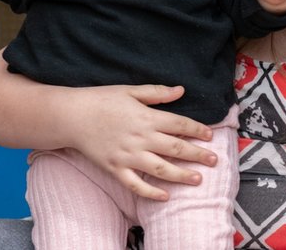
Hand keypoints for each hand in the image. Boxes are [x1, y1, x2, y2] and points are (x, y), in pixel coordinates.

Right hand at [63, 84, 219, 200]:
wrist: (71, 116)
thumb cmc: (101, 100)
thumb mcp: (130, 90)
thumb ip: (157, 93)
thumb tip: (181, 90)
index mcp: (146, 117)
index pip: (179, 125)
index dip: (197, 130)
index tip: (210, 136)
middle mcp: (140, 138)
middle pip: (175, 148)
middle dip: (197, 155)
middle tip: (214, 161)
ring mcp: (128, 156)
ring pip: (161, 169)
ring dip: (181, 175)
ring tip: (197, 179)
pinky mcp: (115, 168)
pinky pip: (136, 184)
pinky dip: (151, 192)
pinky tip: (165, 195)